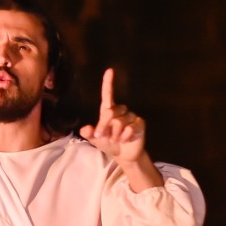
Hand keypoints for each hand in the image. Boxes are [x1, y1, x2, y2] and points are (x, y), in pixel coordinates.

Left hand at [79, 68, 162, 189]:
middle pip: (110, 112)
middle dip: (104, 126)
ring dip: (115, 134)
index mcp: (108, 111)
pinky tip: (127, 139)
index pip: (108, 95)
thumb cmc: (109, 144)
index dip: (108, 83)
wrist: (124, 154)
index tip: (109, 71)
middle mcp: (120, 111)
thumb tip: (85, 129)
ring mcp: (131, 116)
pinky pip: (130, 128)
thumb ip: (90, 134)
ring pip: (120, 122)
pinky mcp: (140, 123)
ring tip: (117, 139)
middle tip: (102, 136)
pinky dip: (125, 136)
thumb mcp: (96, 140)